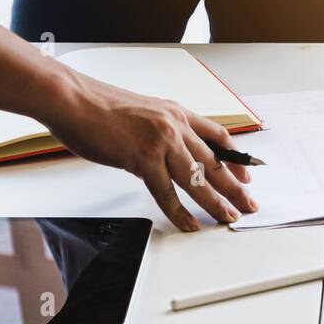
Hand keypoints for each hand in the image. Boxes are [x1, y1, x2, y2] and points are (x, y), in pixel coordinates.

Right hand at [47, 73, 257, 231]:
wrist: (73, 99)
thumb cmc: (98, 105)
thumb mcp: (141, 112)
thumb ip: (158, 130)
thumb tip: (165, 152)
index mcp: (175, 112)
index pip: (217, 135)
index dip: (235, 157)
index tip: (246, 173)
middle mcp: (174, 125)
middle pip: (214, 161)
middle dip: (235, 186)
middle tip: (249, 203)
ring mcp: (161, 142)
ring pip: (198, 179)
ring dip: (216, 202)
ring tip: (229, 218)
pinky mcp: (143, 159)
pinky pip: (167, 193)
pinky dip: (180, 212)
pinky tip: (190, 224)